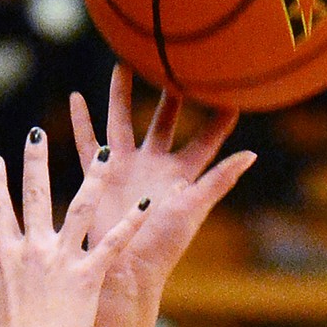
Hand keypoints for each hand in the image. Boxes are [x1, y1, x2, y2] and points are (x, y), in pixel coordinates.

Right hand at [0, 127, 150, 326]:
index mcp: (6, 256)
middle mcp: (34, 249)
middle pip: (36, 194)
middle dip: (36, 160)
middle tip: (38, 131)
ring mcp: (62, 259)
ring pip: (82, 207)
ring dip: (95, 177)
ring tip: (106, 152)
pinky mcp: (88, 275)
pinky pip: (113, 242)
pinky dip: (131, 223)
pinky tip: (148, 205)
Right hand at [70, 64, 254, 322]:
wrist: (124, 269)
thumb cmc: (163, 245)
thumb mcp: (193, 208)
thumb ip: (219, 180)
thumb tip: (251, 154)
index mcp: (183, 174)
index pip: (208, 137)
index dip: (220, 114)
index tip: (232, 85)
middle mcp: (156, 166)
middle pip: (164, 119)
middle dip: (170, 91)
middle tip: (175, 57)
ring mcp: (127, 168)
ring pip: (122, 120)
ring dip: (121, 93)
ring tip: (123, 62)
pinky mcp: (99, 175)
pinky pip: (88, 142)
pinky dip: (82, 120)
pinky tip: (76, 97)